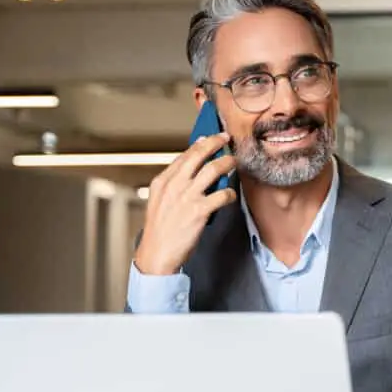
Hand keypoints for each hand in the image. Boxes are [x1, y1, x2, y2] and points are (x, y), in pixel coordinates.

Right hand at [134, 133, 236, 275]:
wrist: (157, 254)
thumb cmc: (161, 229)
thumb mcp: (160, 201)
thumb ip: (174, 184)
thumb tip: (191, 167)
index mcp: (162, 181)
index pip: (184, 156)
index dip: (200, 144)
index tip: (210, 137)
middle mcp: (174, 185)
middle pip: (198, 155)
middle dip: (215, 143)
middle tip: (226, 138)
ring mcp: (187, 197)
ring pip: (213, 170)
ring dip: (227, 163)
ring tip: (234, 161)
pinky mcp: (199, 210)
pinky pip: (222, 194)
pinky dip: (230, 192)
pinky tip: (231, 194)